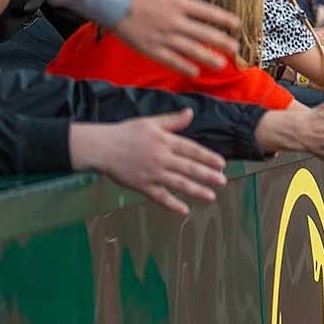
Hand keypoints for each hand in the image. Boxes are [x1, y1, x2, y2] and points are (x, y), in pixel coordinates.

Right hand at [69, 109, 227, 215]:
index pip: (191, 149)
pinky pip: (159, 197)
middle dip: (207, 175)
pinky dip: (172, 204)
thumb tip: (191, 113)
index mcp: (164, 141)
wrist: (101, 147)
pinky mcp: (141, 185)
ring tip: (211, 196)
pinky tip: (184, 210)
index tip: (221, 164)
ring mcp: (152, 173)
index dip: (207, 157)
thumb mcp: (151, 122)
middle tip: (222, 181)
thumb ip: (173, 120)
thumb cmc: (126, 132)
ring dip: (196, 190)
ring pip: (178, 183)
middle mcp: (161, 157)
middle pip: (188, 167)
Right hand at [114, 0, 239, 76]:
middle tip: (236, 49)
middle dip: (222, 42)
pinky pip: (170, 60)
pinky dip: (183, 67)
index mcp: (177, 2)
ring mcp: (162, 36)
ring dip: (208, 58)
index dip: (224, 20)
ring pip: (191, 50)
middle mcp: (173, 21)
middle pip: (204, 34)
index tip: (236, 25)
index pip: (208, 12)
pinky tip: (194, 72)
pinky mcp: (149, 47)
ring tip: (221, 65)